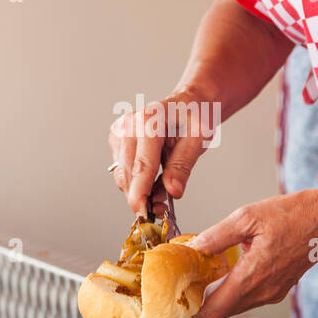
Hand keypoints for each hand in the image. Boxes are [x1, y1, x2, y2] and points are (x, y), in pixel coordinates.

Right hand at [109, 90, 219, 215]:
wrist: (191, 102)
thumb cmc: (196, 116)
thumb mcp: (200, 138)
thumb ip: (183, 164)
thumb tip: (173, 191)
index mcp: (149, 120)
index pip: (141, 165)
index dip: (141, 194)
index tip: (144, 214)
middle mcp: (129, 124)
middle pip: (127, 174)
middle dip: (142, 198)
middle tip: (162, 210)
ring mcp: (120, 131)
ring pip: (122, 176)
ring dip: (139, 192)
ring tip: (163, 195)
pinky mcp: (117, 139)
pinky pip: (122, 171)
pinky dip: (137, 182)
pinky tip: (154, 182)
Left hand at [178, 189, 317, 317]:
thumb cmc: (297, 213)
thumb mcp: (249, 216)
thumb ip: (218, 236)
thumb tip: (193, 248)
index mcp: (253, 278)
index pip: (210, 312)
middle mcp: (263, 292)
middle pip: (219, 314)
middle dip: (191, 315)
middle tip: (167, 311)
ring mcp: (272, 292)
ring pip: (232, 306)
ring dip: (208, 305)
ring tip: (184, 296)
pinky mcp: (278, 286)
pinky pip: (246, 298)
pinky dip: (225, 295)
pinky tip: (213, 282)